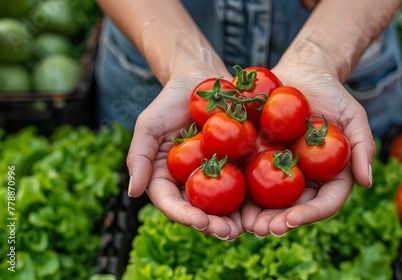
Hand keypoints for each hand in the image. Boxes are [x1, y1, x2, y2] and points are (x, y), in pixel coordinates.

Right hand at [126, 68, 245, 240]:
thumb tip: (133, 193)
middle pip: (201, 211)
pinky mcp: (239, 163)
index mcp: (167, 179)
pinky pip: (248, 182)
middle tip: (230, 233)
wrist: (202, 79)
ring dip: (239, 218)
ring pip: (227, 204)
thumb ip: (138, 157)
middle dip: (215, 225)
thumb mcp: (148, 125)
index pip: (173, 203)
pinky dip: (256, 196)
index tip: (200, 222)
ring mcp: (217, 174)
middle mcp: (192, 181)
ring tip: (252, 228)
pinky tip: (268, 204)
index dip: (185, 216)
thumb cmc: (170, 101)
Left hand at [241, 63, 375, 236]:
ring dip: (255, 215)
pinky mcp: (257, 156)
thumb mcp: (353, 115)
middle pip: (293, 208)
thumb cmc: (331, 92)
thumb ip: (363, 146)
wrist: (300, 73)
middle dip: (277, 222)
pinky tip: (224, 199)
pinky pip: (247, 175)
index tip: (291, 220)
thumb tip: (367, 182)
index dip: (309, 214)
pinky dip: (237, 189)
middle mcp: (304, 177)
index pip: (324, 202)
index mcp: (329, 175)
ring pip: (267, 199)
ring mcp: (279, 169)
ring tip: (241, 224)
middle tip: (261, 229)